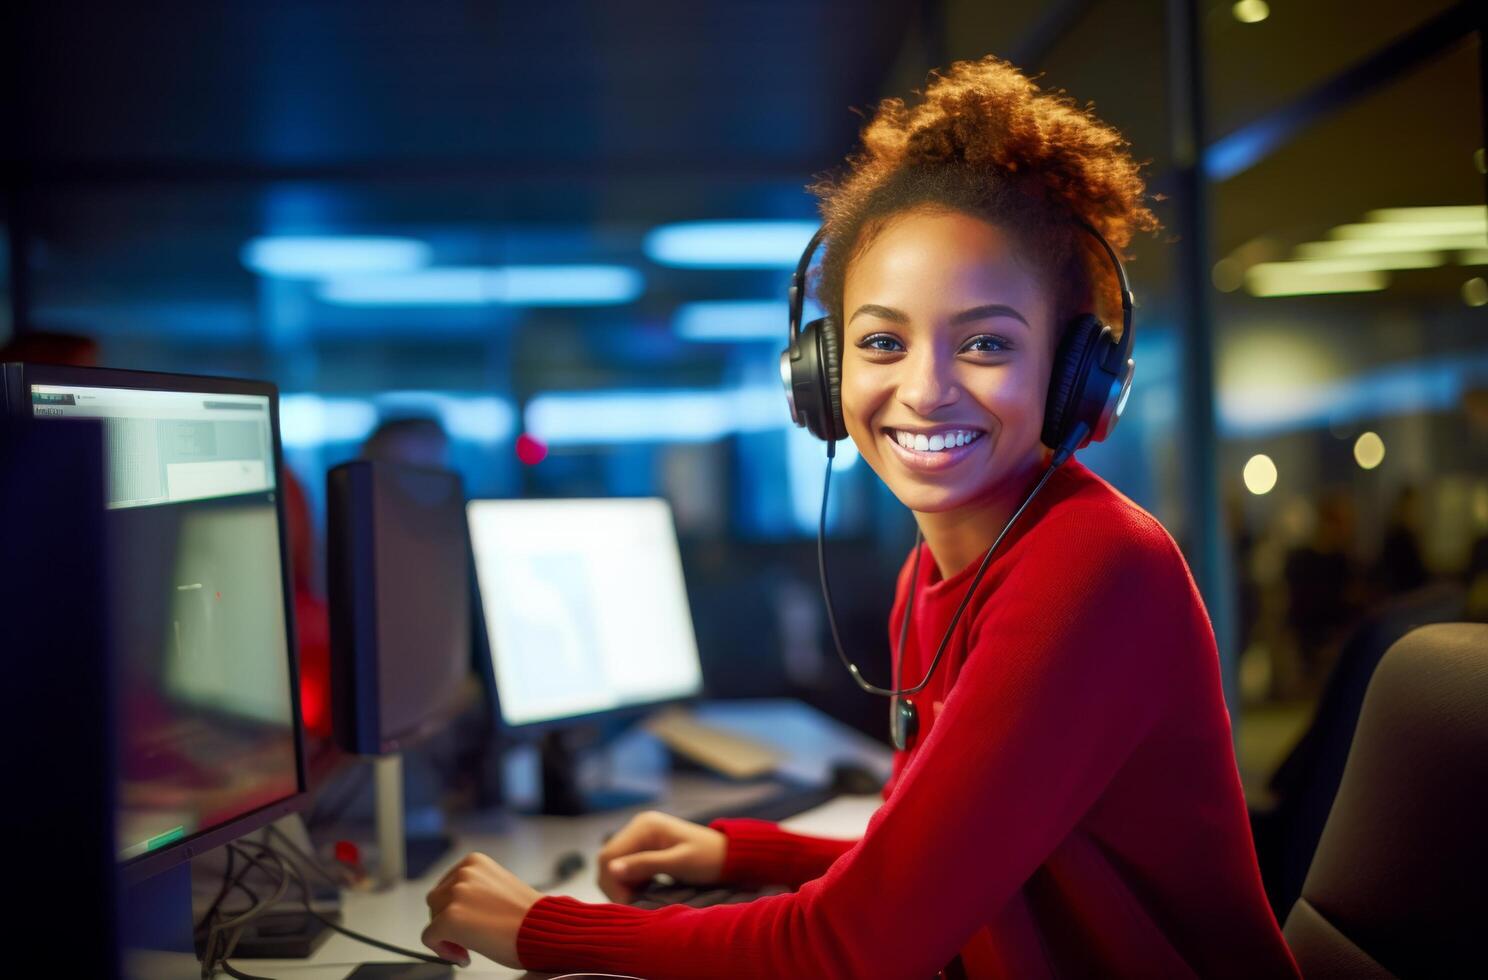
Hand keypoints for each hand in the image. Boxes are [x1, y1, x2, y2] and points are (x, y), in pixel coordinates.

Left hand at [423, 851, 540, 968]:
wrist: (544, 929)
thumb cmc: (529, 915)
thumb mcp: (497, 887)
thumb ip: (475, 890)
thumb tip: (457, 907)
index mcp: (474, 862)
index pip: (447, 884)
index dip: (455, 907)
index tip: (468, 920)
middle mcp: (463, 873)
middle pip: (436, 900)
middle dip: (448, 919)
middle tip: (468, 936)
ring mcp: (455, 895)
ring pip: (433, 918)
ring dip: (446, 934)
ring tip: (468, 945)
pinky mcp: (450, 918)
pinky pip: (430, 937)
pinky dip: (443, 950)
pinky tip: (465, 955)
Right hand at [597, 810, 726, 901]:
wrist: (731, 857)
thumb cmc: (709, 859)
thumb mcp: (679, 863)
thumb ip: (645, 864)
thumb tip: (611, 869)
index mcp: (644, 826)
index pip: (608, 856)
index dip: (613, 882)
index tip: (629, 904)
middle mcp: (638, 827)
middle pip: (607, 860)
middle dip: (616, 886)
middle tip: (634, 904)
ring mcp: (641, 837)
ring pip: (614, 866)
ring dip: (621, 886)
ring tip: (640, 899)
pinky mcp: (645, 848)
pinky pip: (625, 868)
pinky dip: (629, 883)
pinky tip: (644, 892)